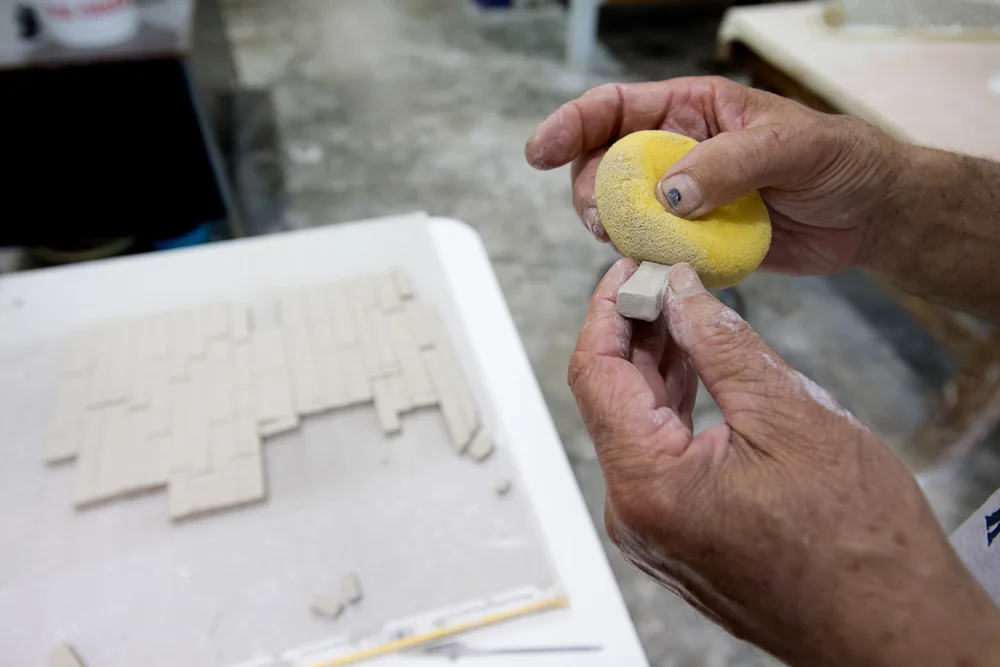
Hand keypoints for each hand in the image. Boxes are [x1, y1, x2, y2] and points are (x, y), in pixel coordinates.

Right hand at [525, 77, 902, 275]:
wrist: (870, 216)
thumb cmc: (840, 161)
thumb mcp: (792, 148)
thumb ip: (730, 164)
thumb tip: (670, 192)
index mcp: (694, 111)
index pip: (618, 108)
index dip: (573, 125)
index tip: (541, 151)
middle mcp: (679, 151)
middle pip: (604, 162)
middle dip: (589, 187)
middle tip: (600, 218)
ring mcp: (685, 198)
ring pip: (622, 210)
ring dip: (612, 227)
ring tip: (624, 242)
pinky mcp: (696, 239)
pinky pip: (653, 247)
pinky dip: (643, 258)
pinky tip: (651, 267)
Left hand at [571, 259, 999, 665]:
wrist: (890, 627)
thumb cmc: (857, 542)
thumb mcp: (792, 416)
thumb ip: (722, 345)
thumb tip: (680, 292)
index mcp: (648, 485)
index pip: (595, 373)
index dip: (607, 310)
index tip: (629, 268)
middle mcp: (634, 512)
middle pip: (609, 397)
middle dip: (633, 331)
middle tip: (662, 277)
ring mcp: (652, 527)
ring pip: (634, 423)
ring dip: (654, 364)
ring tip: (681, 307)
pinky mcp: (676, 531)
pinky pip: (657, 452)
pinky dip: (671, 403)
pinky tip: (693, 362)